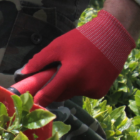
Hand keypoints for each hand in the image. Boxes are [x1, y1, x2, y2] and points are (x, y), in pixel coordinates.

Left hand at [20, 0, 139, 106]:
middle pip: (59, 94)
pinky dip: (80, 85)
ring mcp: (93, 91)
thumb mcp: (58, 46)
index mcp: (70, 75)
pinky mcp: (101, 92)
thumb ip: (39, 61)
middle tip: (53, 75)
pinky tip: (85, 71)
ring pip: (71, 93)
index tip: (30, 102)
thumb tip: (24, 73)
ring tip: (73, 68)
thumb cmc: (83, 39)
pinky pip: (83, 92)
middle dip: (53, 88)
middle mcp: (83, 86)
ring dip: (67, 86)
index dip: (38, 99)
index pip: (49, 95)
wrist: (114, 36)